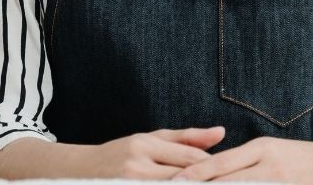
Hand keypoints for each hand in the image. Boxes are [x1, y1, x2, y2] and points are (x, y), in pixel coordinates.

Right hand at [86, 126, 227, 179]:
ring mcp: (130, 183)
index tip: (231, 172)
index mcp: (145, 145)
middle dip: (207, 182)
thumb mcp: (151, 139)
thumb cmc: (121, 153)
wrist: (80, 171)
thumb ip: (187, 138)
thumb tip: (221, 132)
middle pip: (185, 177)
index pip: (191, 158)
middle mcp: (137, 166)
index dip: (214, 167)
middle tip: (231, 184)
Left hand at [170, 137, 312, 183]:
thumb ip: (240, 162)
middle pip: (229, 183)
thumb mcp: (270, 151)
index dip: (196, 175)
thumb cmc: (298, 159)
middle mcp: (270, 167)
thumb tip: (204, 172)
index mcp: (262, 149)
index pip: (221, 163)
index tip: (175, 182)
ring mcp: (282, 184)